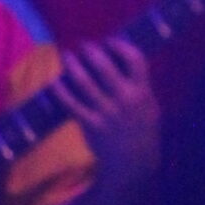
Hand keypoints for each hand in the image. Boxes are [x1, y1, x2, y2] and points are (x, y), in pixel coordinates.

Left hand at [53, 39, 161, 185]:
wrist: (133, 162)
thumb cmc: (142, 130)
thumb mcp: (149, 106)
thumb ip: (139, 85)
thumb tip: (121, 60)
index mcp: (142, 92)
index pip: (135, 58)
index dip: (120, 45)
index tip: (109, 41)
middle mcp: (124, 99)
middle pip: (105, 66)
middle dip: (92, 51)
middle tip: (84, 45)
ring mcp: (106, 112)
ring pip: (85, 82)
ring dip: (74, 65)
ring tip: (67, 55)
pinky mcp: (90, 124)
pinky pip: (71, 104)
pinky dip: (61, 91)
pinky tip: (55, 81)